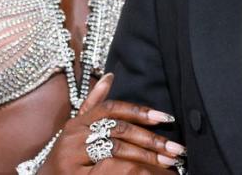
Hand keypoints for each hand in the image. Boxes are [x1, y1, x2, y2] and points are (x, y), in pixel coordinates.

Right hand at [39, 73, 184, 174]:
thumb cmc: (66, 156)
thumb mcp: (77, 129)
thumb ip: (94, 104)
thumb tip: (110, 75)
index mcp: (77, 122)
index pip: (112, 110)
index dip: (139, 111)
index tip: (165, 118)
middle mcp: (74, 136)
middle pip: (119, 131)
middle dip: (151, 139)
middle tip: (175, 148)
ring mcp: (73, 157)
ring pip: (117, 151)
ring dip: (147, 157)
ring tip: (168, 162)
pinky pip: (110, 170)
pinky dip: (131, 170)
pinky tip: (147, 173)